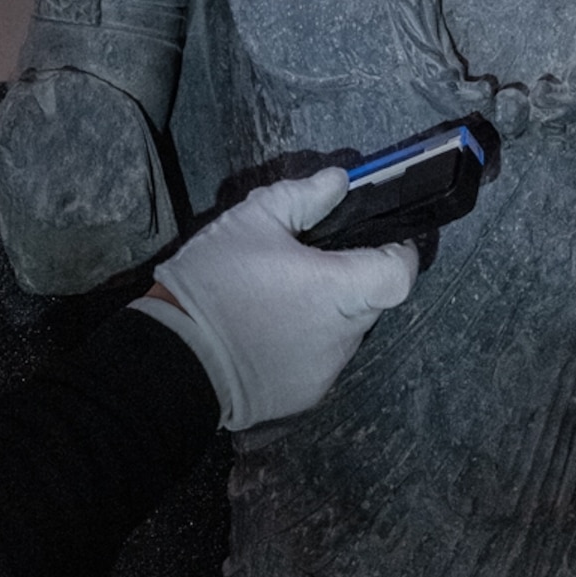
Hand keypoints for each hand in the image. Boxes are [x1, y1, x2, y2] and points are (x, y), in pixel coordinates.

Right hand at [137, 167, 418, 430]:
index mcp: (340, 290)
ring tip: (279, 301)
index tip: (377, 242)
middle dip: (350, 281)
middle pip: (370, 302)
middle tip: (306, 266)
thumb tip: (340, 181)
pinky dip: (304, 344)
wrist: (175, 358)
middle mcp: (345, 337)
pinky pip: (319, 360)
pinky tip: (267, 334)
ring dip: (325, 314)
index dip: (397, 254)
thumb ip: (304, 196)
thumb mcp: (252, 220)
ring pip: (344, 332)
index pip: (401, 274)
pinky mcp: (307, 395)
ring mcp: (328, 370)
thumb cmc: (216, 282)